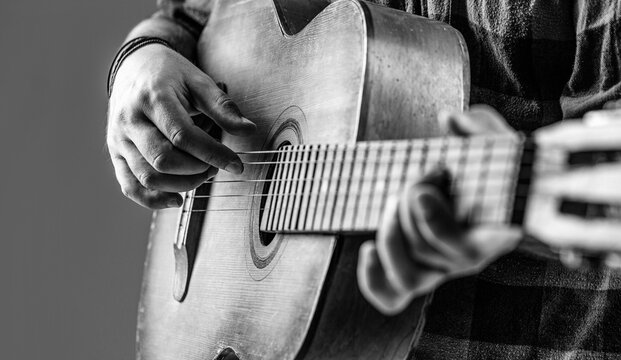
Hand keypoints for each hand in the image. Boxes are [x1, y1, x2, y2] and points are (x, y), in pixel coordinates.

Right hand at [106, 44, 255, 208]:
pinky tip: (177, 199)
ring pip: (147, 177)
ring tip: (201, 174)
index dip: (213, 154)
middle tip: (215, 165)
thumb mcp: (199, 82)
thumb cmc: (171, 75)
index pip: (183, 136)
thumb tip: (249, 130)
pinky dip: (153, 200)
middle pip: (163, 160)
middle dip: (196, 170)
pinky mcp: (115, 153)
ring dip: (181, 185)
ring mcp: (119, 139)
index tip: (237, 165)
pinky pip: (130, 186)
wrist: (134, 65)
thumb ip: (223, 108)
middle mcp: (130, 120)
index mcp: (152, 99)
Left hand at [357, 105, 522, 314]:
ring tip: (392, 202)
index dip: (435, 224)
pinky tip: (366, 250)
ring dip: (390, 237)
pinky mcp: (417, 270)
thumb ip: (479, 129)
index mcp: (491, 235)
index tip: (420, 189)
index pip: (464, 251)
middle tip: (415, 179)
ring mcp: (438, 269)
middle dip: (409, 209)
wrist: (490, 192)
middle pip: (426, 252)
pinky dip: (372, 279)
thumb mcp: (496, 143)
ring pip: (408, 278)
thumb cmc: (493, 169)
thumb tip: (449, 120)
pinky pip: (392, 295)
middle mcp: (463, 259)